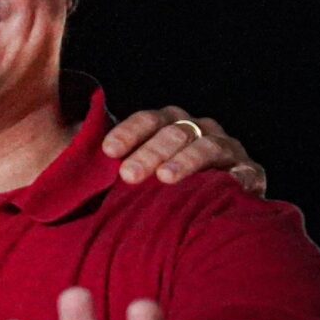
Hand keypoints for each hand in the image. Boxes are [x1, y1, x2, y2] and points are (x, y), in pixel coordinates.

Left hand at [103, 107, 264, 194]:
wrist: (213, 199)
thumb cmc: (160, 184)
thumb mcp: (138, 170)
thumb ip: (115, 166)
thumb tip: (69, 173)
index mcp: (169, 122)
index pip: (147, 120)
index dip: (128, 132)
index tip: (107, 152)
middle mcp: (199, 129)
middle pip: (173, 133)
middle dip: (149, 153)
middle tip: (128, 175)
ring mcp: (226, 148)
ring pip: (206, 147)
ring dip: (185, 161)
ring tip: (166, 178)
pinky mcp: (250, 172)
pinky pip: (245, 171)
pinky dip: (237, 176)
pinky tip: (227, 184)